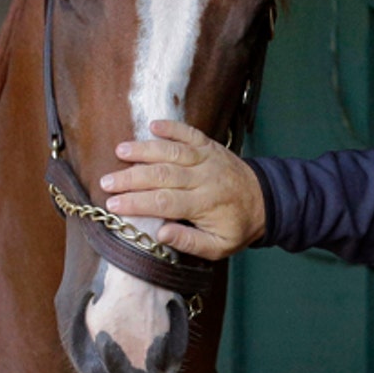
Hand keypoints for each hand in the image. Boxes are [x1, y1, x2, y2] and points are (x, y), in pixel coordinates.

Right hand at [100, 120, 265, 259]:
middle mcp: (205, 178)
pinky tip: (152, 125)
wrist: (266, 200)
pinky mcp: (210, 146)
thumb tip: (160, 233)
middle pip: (163, 175)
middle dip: (132, 178)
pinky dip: (172, 127)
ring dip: (145, 149)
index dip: (136, 203)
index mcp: (206, 204)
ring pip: (173, 151)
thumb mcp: (218, 247)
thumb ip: (190, 241)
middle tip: (107, 182)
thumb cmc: (237, 226)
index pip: (165, 202)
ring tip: (120, 151)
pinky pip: (190, 133)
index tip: (113, 205)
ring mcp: (208, 159)